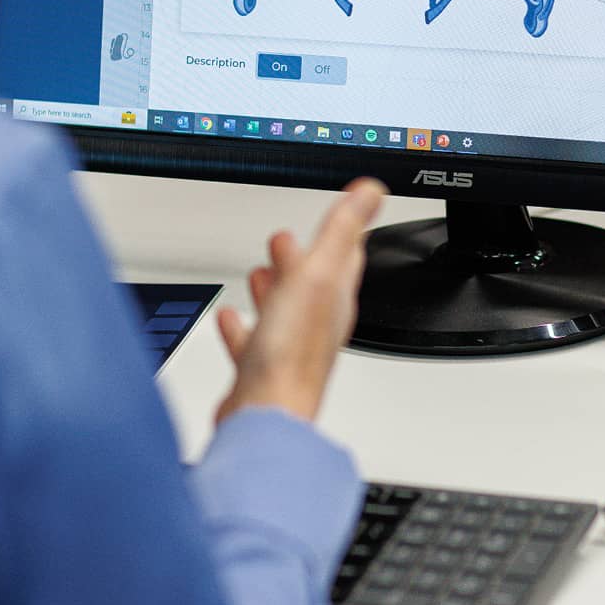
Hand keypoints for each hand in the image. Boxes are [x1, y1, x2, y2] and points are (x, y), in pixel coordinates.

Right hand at [214, 179, 385, 424]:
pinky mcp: (260, 370)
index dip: (341, 230)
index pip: (344, 256)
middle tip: (285, 240)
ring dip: (274, 288)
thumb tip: (374, 190)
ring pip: (283, 310)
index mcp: (333, 298)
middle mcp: (315, 324)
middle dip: (299, 258)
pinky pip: (253, 340)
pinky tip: (231, 318)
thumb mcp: (318, 273)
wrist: (266, 414)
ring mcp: (288, 349)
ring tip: (261, 272)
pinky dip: (243, 325)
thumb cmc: (292, 352)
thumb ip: (342, 229)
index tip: (340, 210)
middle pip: (310, 282)